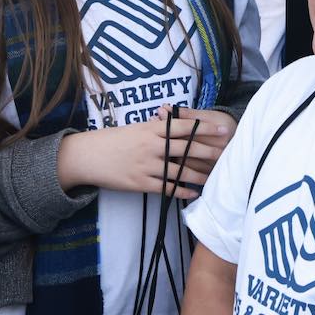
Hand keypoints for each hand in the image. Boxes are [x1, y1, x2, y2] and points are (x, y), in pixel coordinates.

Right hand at [58, 108, 234, 196]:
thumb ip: (155, 127)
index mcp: (151, 129)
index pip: (184, 126)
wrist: (87, 156)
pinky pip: (166, 188)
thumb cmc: (112, 140)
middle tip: (226, 154)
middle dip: (209, 151)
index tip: (223, 130)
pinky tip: (193, 194)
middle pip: (187, 148)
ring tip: (213, 178)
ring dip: (199, 175)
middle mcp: (152, 146)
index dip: (205, 129)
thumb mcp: (134, 128)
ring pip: (180, 171)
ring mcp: (146, 165)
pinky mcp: (140, 182)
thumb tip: (170, 120)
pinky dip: (181, 191)